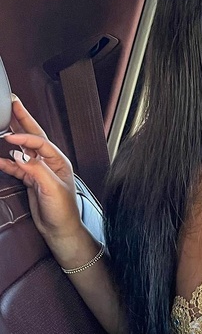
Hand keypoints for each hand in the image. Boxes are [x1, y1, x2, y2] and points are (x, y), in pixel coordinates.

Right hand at [0, 96, 83, 244]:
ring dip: (13, 136)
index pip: (40, 142)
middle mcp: (50, 162)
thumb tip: (20, 154)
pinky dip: (7, 162)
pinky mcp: (32, 180)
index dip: (25, 137)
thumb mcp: (51, 188)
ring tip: (2, 123)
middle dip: (23, 120)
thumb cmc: (63, 211)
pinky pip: (17, 166)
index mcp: (59, 161)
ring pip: (24, 148)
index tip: (10, 136)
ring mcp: (40, 170)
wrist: (60, 229)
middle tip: (13, 103)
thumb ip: (36, 170)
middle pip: (34, 136)